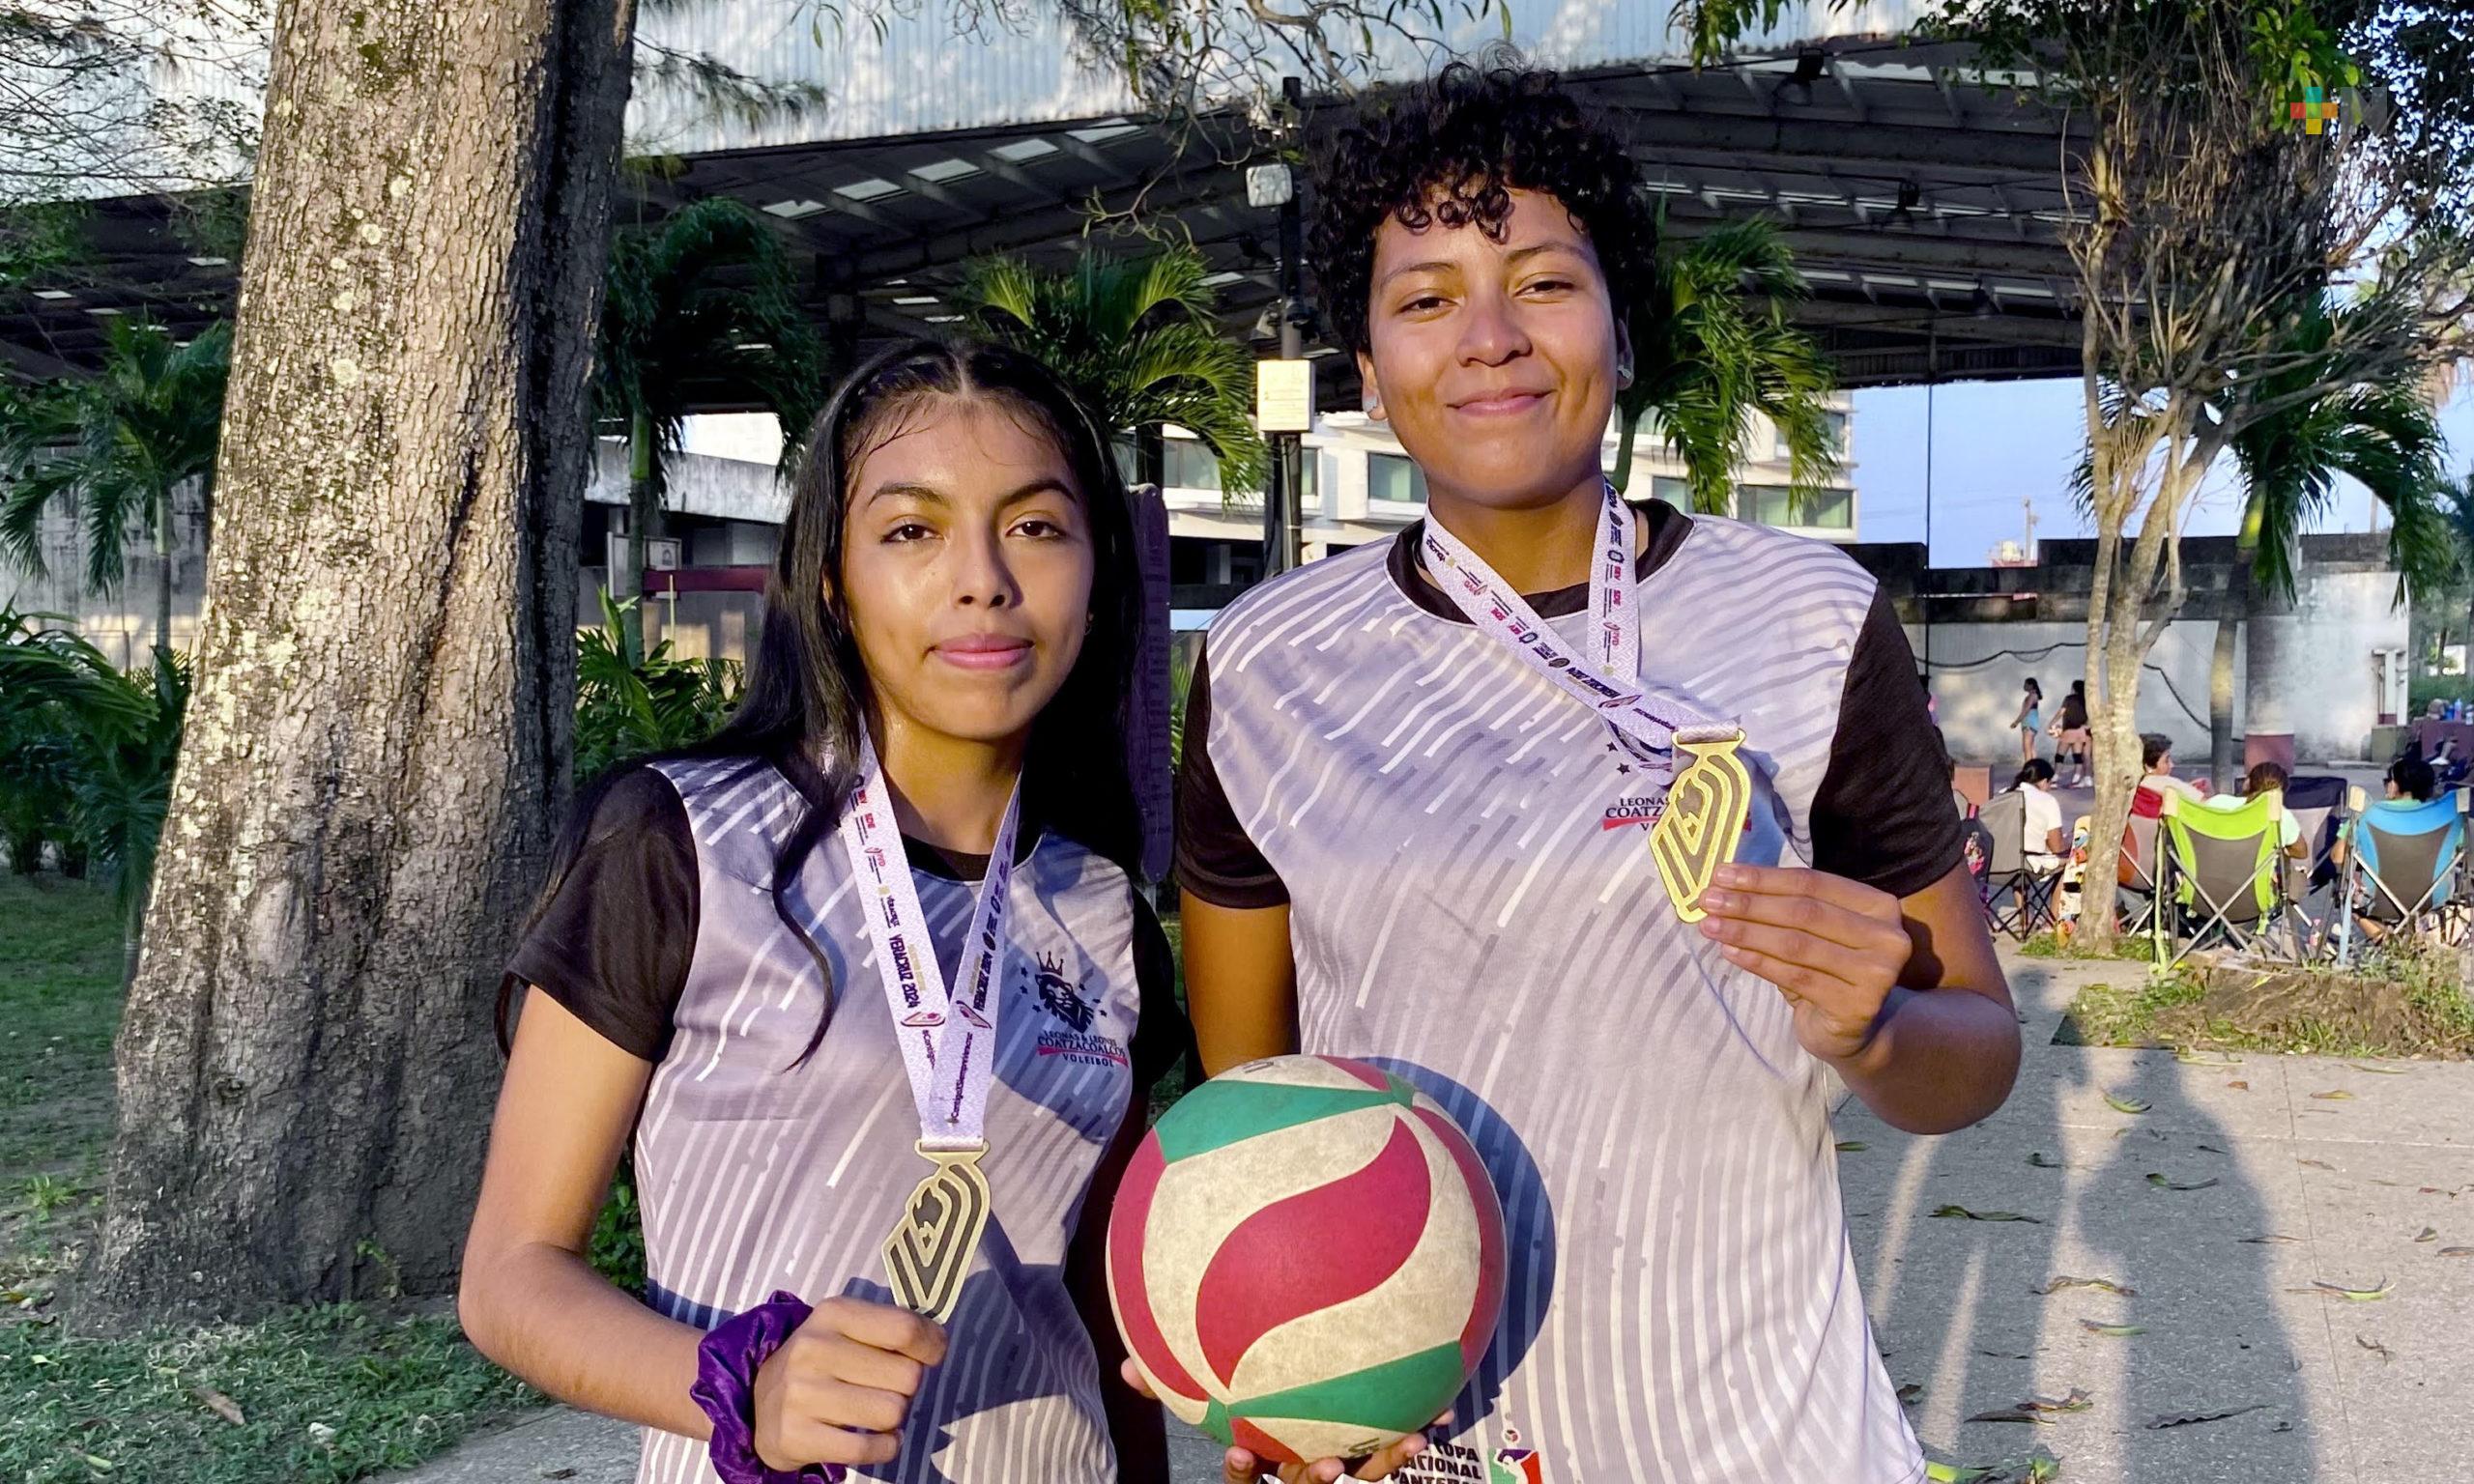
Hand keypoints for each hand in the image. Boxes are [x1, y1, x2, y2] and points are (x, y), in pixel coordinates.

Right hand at [751, 1297, 946, 1470]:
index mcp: (833, 1314)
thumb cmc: (820, 1362)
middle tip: (884, 1387)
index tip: (931, 1354)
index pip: (905, 1329)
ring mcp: (801, 1394)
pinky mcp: (796, 1436)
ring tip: (870, 1410)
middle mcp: (814, 1349)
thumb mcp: (848, 1328)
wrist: (758, 1404)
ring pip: (892, 1412)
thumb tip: (937, 1342)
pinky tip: (872, 1437)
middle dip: (906, 1386)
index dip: (931, 1345)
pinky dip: (883, 1447)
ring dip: (892, 1418)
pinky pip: (869, 1448)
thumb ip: (892, 1328)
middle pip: (907, 1376)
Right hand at [1120, 1361, 1445, 1481]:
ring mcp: (1337, 1471)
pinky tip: (1443, 1409)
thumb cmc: (1249, 1429)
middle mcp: (1299, 1473)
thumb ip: (1169, 1391)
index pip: (1245, 1479)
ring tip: (1412, 1439)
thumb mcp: (1209, 1406)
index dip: (1242, 1471)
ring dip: (1385, 1461)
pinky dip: (1415, 1435)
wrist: (1310, 1457)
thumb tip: (1124, 1367)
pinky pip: (1392, 1453)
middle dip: (1316, 1480)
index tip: (1238, 1450)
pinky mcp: (1369, 1460)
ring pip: (1362, 1477)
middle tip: (1327, 1466)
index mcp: (1262, 1461)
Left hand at [1695, 863, 1908, 1064]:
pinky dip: (1757, 962)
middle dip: (1750, 904)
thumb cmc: (1827, 970)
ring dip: (1746, 932)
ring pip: (1797, 944)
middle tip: (1708, 899)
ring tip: (1710, 925)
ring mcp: (1876, 973)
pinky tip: (1729, 952)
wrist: (1851, 1031)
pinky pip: (1795, 977)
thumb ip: (1786, 906)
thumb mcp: (1816, 932)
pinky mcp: (1856, 1005)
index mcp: (1878, 906)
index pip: (1812, 883)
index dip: (1764, 878)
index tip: (1721, 874)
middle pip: (1804, 912)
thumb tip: (1727, 883)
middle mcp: (1887, 937)